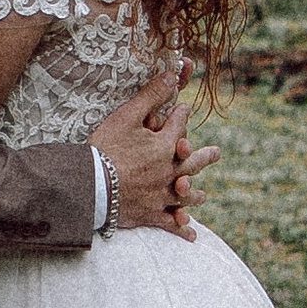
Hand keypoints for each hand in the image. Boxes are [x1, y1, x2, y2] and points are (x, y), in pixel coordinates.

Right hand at [92, 72, 217, 235]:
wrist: (90, 186)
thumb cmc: (106, 149)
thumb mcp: (127, 116)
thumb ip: (151, 95)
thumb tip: (173, 73)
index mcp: (165, 146)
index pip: (178, 125)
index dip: (181, 115)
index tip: (184, 108)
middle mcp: (169, 172)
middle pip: (192, 162)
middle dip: (204, 156)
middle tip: (216, 152)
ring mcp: (161, 196)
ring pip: (185, 195)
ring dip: (194, 194)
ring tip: (201, 195)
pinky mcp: (151, 215)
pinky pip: (170, 224)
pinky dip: (181, 229)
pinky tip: (191, 234)